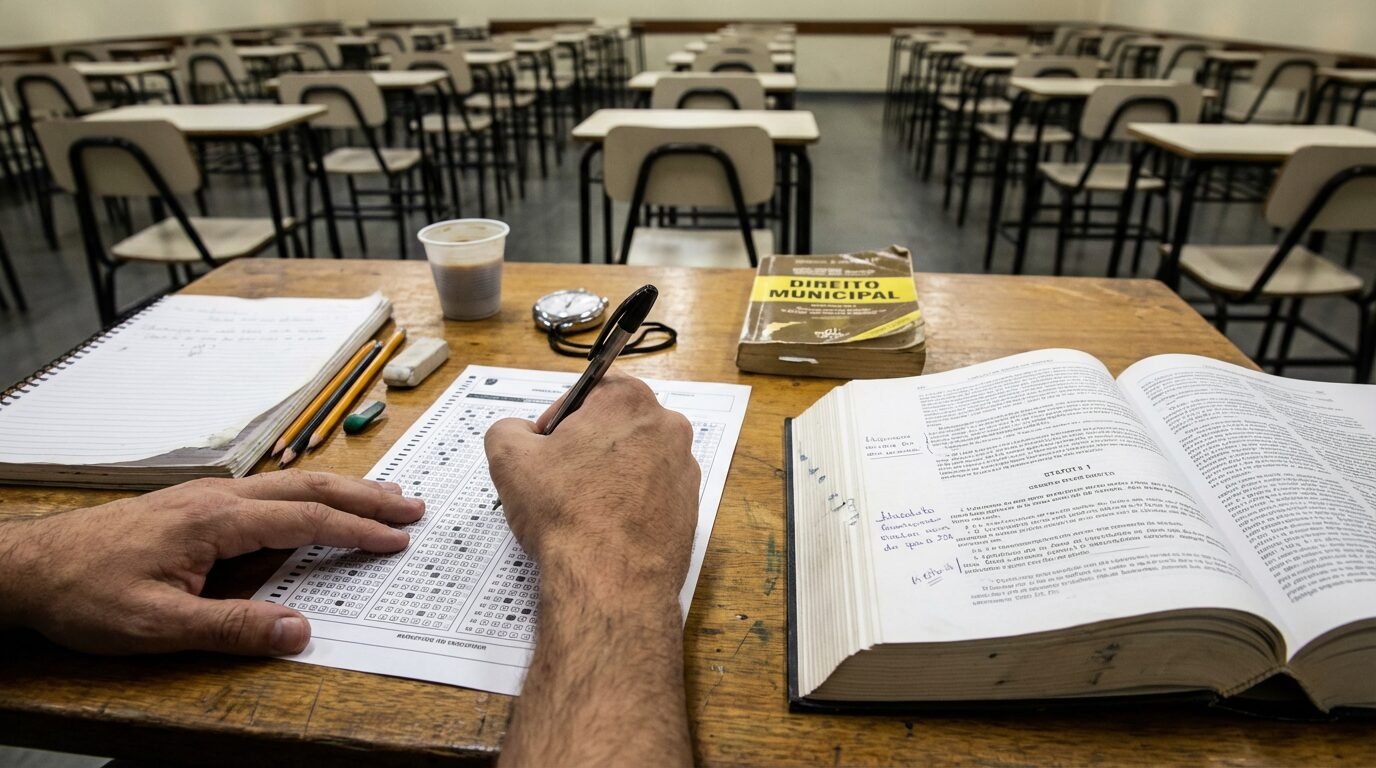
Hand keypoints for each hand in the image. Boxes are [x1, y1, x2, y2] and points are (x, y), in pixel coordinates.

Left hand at [0, 470, 423, 655]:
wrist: (28, 567)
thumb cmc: (86, 594)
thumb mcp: (158, 625)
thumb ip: (233, 627)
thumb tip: (300, 631)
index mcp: (218, 519)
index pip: (306, 520)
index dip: (357, 531)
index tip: (397, 540)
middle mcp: (218, 497)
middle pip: (310, 487)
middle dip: (366, 497)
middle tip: (412, 506)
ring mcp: (206, 497)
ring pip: (290, 485)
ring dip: (341, 491)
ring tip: (381, 499)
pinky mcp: (194, 505)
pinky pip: (268, 493)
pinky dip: (308, 497)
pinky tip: (313, 507)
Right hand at [487, 372, 698, 767]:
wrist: (611, 581)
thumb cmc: (564, 511)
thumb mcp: (509, 458)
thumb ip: (507, 429)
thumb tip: (520, 434)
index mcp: (629, 400)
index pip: (590, 390)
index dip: (559, 416)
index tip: (543, 446)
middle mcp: (668, 427)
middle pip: (616, 425)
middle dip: (586, 446)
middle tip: (558, 479)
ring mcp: (684, 469)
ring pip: (636, 461)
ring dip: (609, 476)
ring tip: (581, 508)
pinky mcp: (690, 509)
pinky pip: (652, 495)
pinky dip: (630, 504)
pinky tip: (605, 529)